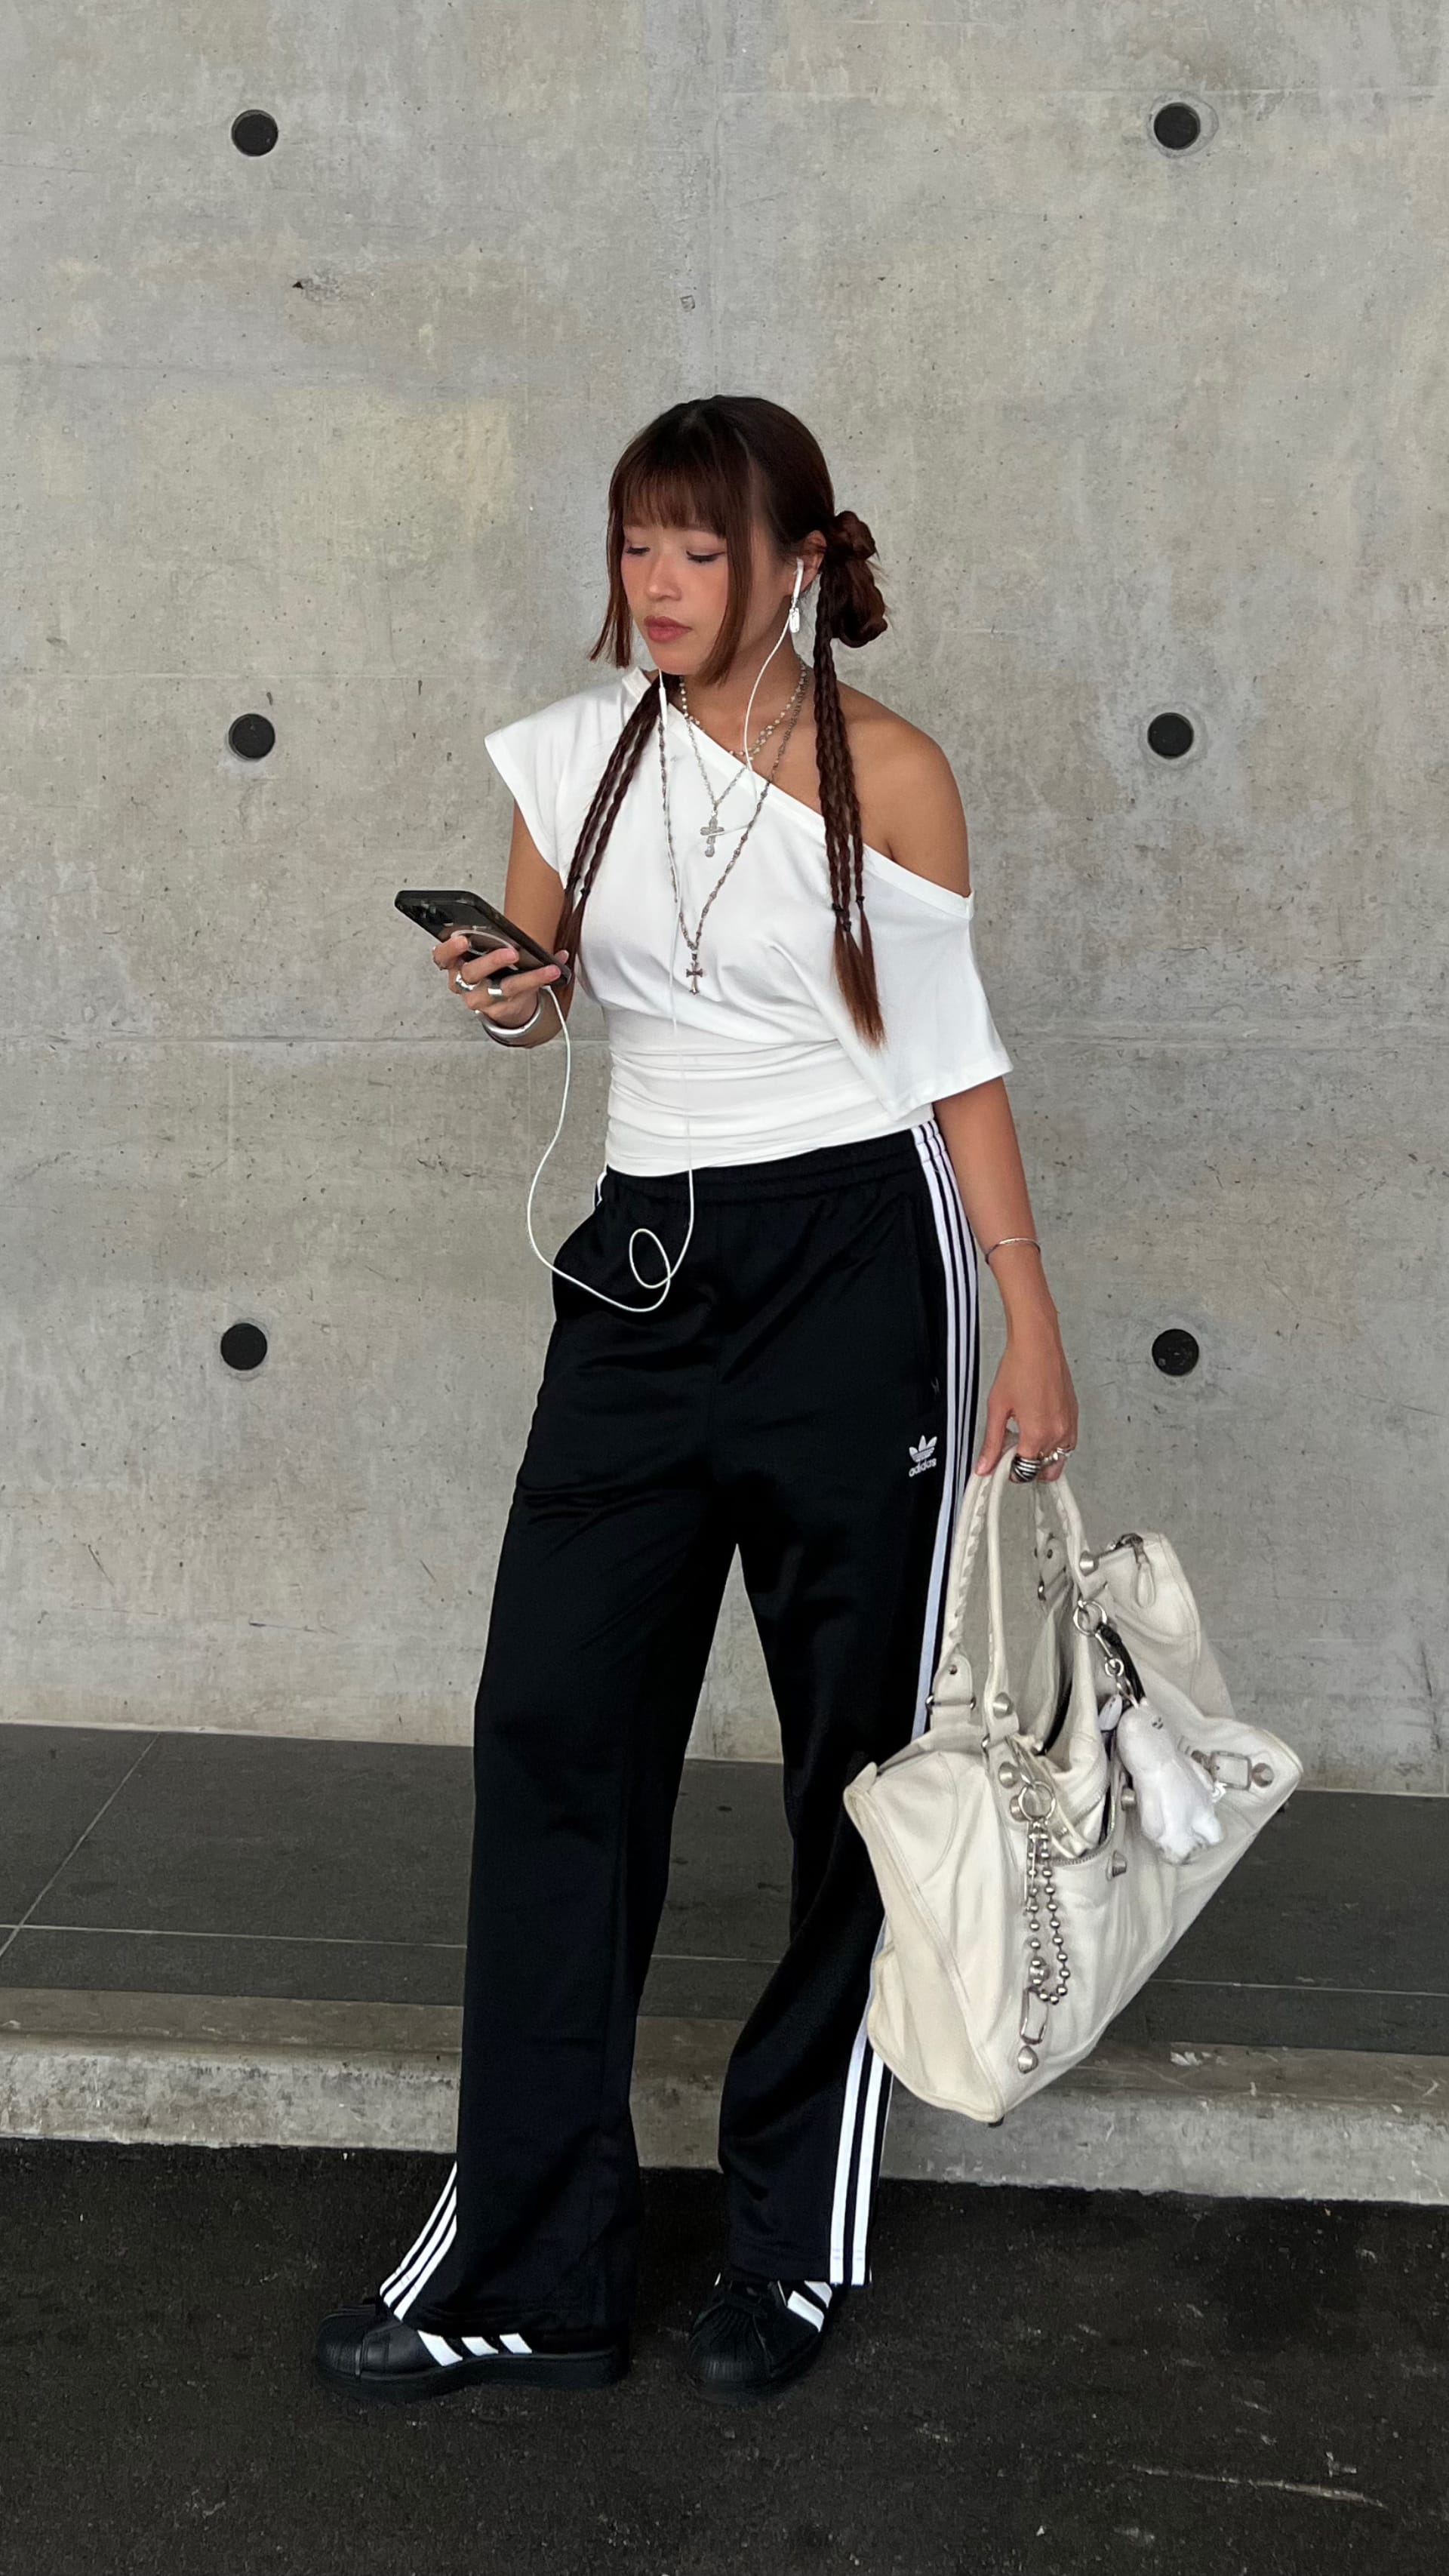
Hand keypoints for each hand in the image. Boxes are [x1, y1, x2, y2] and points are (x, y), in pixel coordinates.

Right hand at [433, 928, 566, 1031]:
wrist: (498, 1002)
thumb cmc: (488, 969)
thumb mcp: (481, 953)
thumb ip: (490, 937)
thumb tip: (518, 925)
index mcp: (454, 963)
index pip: (442, 956)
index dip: (450, 949)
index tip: (462, 940)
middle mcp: (463, 983)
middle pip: (473, 973)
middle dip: (492, 961)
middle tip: (511, 953)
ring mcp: (481, 999)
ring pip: (503, 988)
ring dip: (528, 977)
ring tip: (548, 968)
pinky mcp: (500, 1009)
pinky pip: (521, 995)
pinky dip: (541, 980)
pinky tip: (553, 972)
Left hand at [973, 1316, 1077, 1481]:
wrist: (1038, 1345)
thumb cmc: (1020, 1368)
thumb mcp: (997, 1408)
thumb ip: (992, 1442)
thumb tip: (985, 1465)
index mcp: (1037, 1434)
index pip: (1025, 1471)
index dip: (1009, 1470)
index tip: (1000, 1463)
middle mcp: (1058, 1433)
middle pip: (1044, 1470)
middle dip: (1027, 1468)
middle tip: (1011, 1452)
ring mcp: (1069, 1425)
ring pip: (1058, 1460)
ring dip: (1042, 1458)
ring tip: (1024, 1439)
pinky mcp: (1074, 1416)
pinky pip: (1067, 1444)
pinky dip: (1053, 1445)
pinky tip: (1038, 1429)